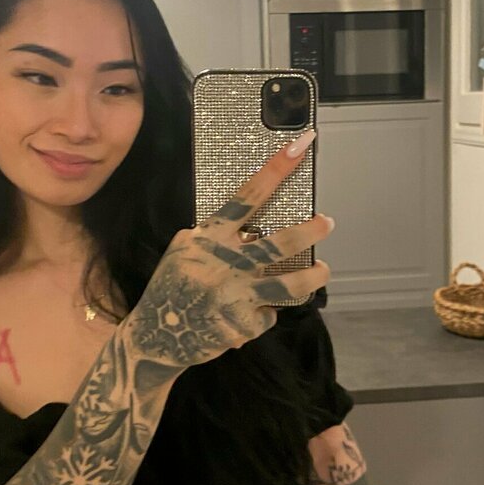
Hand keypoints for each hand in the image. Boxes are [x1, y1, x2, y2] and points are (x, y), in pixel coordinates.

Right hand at [129, 134, 332, 369]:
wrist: (154, 338)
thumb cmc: (171, 288)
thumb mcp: (185, 252)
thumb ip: (216, 239)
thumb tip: (253, 229)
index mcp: (209, 237)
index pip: (248, 196)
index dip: (276, 170)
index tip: (301, 146)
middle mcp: (225, 263)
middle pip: (281, 242)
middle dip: (311, 230)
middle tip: (328, 222)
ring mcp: (237, 296)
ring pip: (292, 283)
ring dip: (314, 276)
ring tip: (323, 270)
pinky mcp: (244, 326)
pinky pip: (270, 313)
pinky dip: (266, 311)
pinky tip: (254, 312)